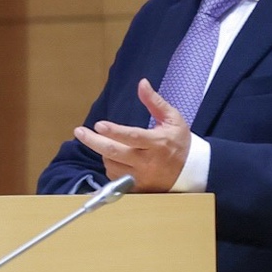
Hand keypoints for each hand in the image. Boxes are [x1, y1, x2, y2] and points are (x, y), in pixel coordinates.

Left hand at [74, 79, 190, 192]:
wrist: (191, 171)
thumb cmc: (179, 142)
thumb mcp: (172, 119)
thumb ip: (155, 102)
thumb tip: (142, 83)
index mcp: (157, 143)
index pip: (132, 137)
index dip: (114, 131)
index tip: (98, 125)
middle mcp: (147, 162)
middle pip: (114, 153)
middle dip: (93, 142)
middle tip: (79, 132)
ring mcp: (141, 177)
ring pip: (112, 165)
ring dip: (104, 153)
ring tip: (107, 143)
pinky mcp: (138, 188)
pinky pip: (115, 178)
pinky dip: (110, 166)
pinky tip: (114, 158)